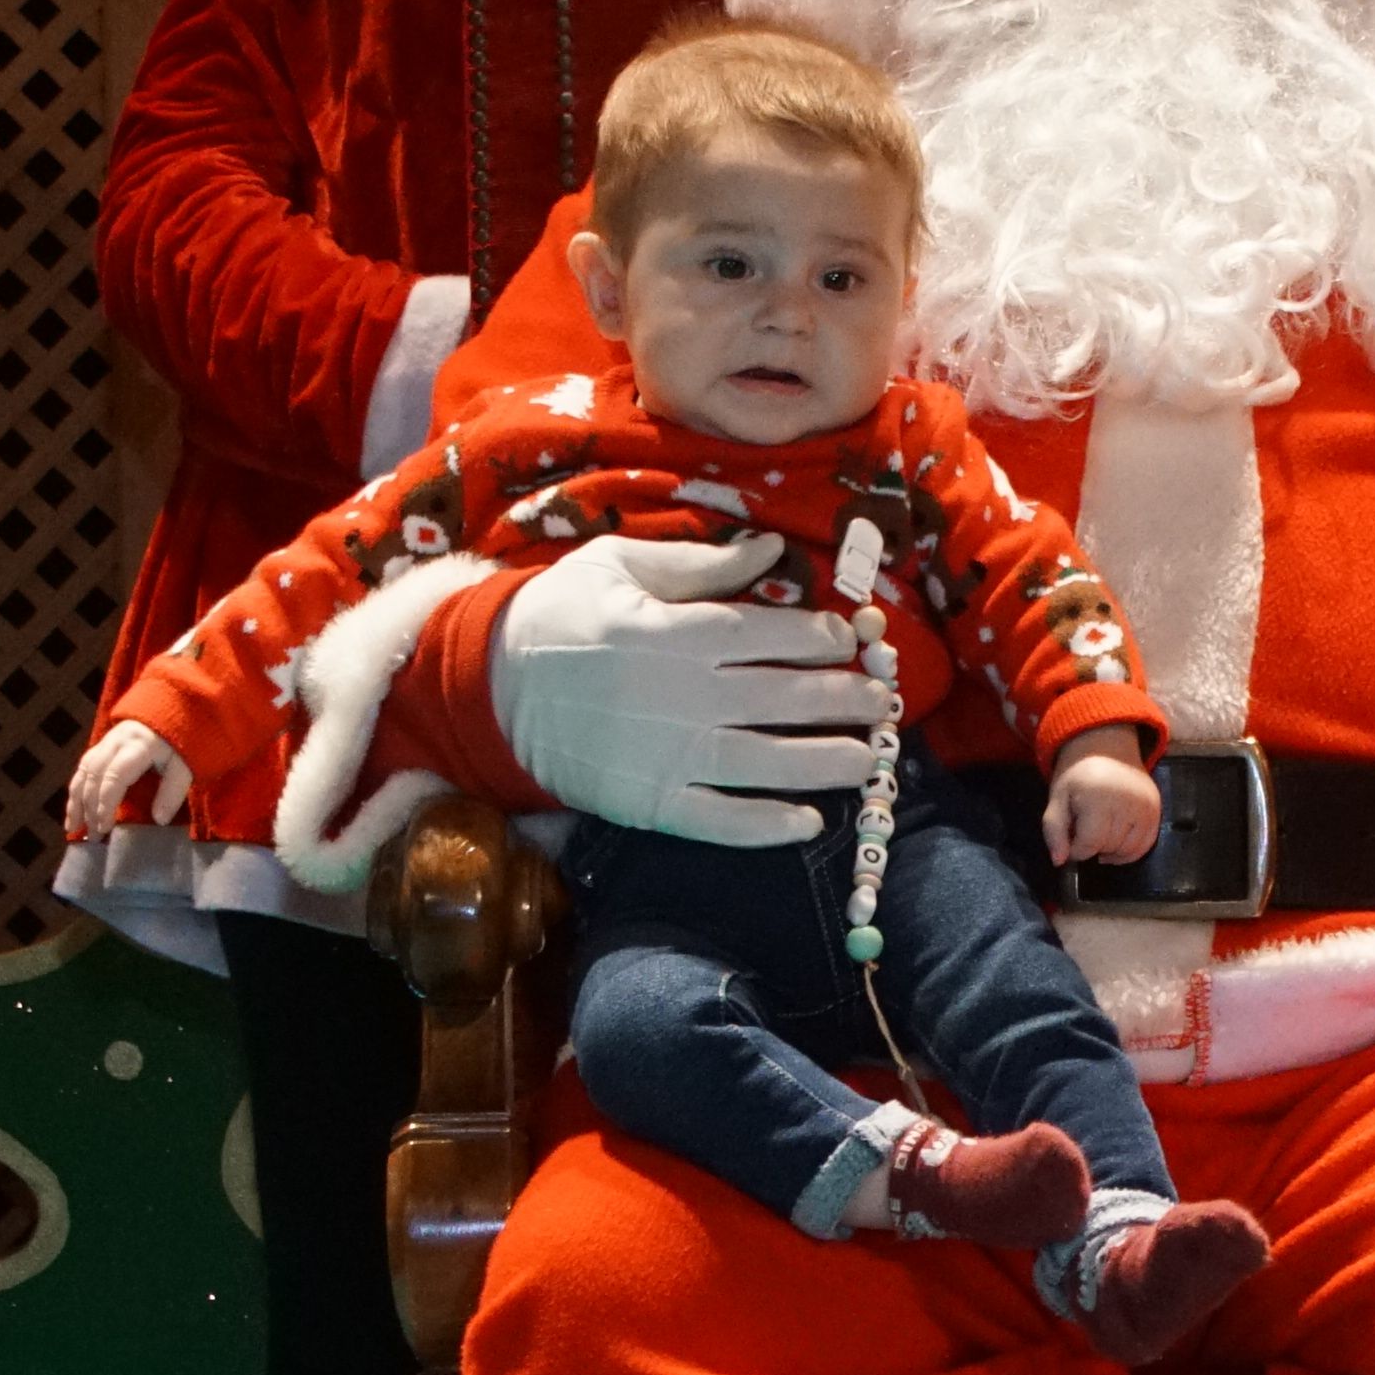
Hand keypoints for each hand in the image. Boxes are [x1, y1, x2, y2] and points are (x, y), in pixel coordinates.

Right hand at [60, 718, 175, 843]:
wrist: (173, 712)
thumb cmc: (181, 744)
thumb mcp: (185, 767)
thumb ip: (173, 792)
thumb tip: (159, 820)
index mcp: (138, 746)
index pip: (114, 777)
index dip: (106, 804)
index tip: (105, 828)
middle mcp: (116, 742)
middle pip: (94, 776)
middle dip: (90, 808)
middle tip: (94, 837)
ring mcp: (106, 741)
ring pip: (83, 772)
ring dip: (76, 802)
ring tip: (74, 828)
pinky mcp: (100, 745)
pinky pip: (82, 769)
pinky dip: (75, 791)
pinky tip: (73, 811)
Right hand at [485, 529, 880, 845]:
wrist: (491, 684)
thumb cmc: (559, 614)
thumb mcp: (619, 565)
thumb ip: (700, 562)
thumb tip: (771, 549)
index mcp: (678, 630)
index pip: (772, 635)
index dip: (822, 639)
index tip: (852, 642)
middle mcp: (684, 694)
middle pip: (785, 698)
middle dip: (844, 700)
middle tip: (883, 704)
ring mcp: (668, 753)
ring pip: (767, 762)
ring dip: (827, 763)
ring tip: (870, 762)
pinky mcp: (649, 801)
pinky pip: (719, 819)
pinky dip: (766, 825)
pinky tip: (809, 823)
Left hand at [1043, 738, 1159, 867]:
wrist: (1107, 747)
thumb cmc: (1078, 775)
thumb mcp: (1057, 798)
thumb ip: (1054, 831)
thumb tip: (1059, 862)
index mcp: (1099, 799)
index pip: (1089, 844)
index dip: (1076, 850)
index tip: (1071, 839)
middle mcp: (1127, 804)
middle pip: (1108, 848)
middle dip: (1093, 848)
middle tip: (1085, 831)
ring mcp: (1146, 808)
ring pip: (1127, 851)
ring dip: (1111, 852)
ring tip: (1101, 836)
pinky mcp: (1157, 811)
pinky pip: (1146, 845)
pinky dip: (1130, 852)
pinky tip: (1116, 844)